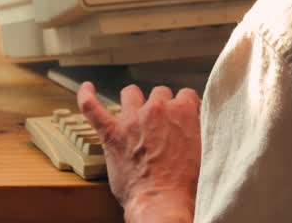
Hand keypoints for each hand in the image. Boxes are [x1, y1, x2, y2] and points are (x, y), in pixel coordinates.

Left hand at [78, 81, 200, 222]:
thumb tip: (196, 122)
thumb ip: (200, 129)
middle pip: (159, 93)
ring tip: (134, 112)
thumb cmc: (185, 186)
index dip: (184, 107)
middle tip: (161, 126)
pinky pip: (92, 108)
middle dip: (161, 107)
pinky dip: (87, 96)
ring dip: (134, 101)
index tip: (182, 118)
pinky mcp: (112, 133)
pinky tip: (87, 89)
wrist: (163, 203)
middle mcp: (157, 109)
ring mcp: (132, 119)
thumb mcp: (205, 151)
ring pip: (131, 93)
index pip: (186, 95)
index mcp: (183, 112)